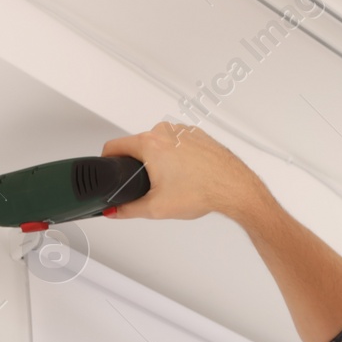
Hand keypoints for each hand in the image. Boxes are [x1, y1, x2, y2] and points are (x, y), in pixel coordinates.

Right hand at [100, 121, 267, 221]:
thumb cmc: (204, 191)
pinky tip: (188, 175)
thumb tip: (114, 210)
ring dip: (160, 162)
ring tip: (175, 182)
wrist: (234, 188)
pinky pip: (177, 145)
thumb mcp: (156, 208)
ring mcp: (183, 131)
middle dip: (139, 166)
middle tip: (152, 186)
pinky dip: (178, 158)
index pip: (113, 146)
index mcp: (150, 142)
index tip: (108, 169)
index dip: (106, 161)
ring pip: (159, 146)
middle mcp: (166, 131)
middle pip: (137, 147)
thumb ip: (128, 209)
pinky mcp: (197, 135)